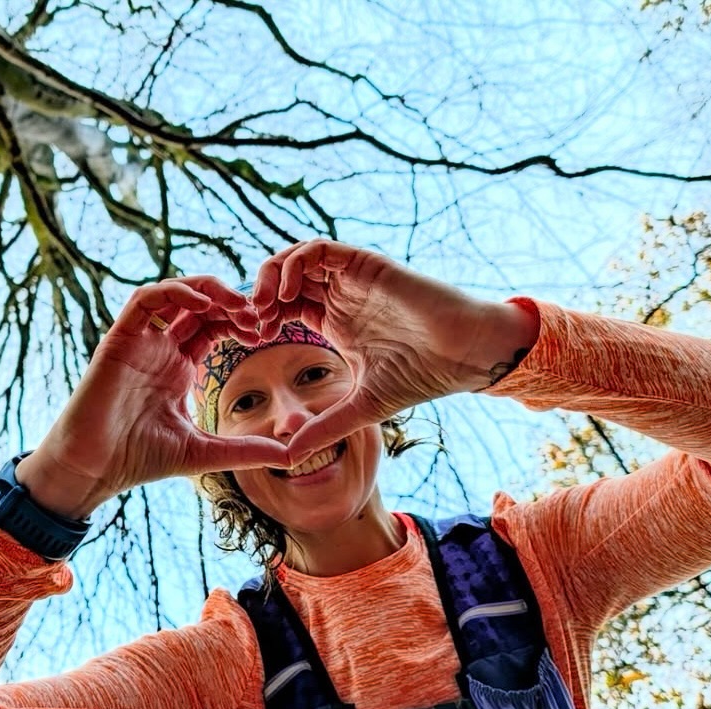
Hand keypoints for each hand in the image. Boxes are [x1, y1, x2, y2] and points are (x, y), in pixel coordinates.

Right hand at [16, 278, 290, 517]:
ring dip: (207, 290)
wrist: (94, 469)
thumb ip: (246, 450)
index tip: (265, 330)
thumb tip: (292, 455)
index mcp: (178, 368)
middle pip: (197, 304)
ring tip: (237, 305)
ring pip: (173, 292)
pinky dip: (173, 293)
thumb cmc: (139, 460)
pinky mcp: (118, 340)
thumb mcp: (205, 452)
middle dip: (230, 301)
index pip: (212, 326)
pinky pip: (144, 300)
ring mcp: (139, 342)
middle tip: (259, 314)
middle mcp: (159, 349)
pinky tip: (203, 304)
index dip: (239, 320)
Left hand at [251, 240, 537, 459]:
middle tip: (248, 321)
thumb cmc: (421, 377)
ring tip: (263, 305)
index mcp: (335, 323)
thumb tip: (288, 457)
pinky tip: (287, 294)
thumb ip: (325, 428)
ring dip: (271, 276)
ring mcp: (352, 279)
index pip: (284, 308)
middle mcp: (341, 297)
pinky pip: (320, 249)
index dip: (262, 320)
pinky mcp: (366, 265)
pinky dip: (296, 263)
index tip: (249, 343)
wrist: (462, 354)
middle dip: (259, 296)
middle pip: (284, 280)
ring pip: (297, 259)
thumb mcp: (361, 408)